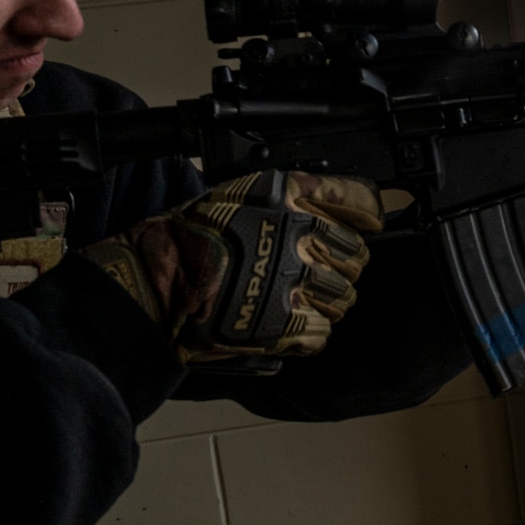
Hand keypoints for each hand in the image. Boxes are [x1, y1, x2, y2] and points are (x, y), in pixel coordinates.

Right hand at [83, 171, 383, 361]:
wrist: (156, 281)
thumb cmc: (191, 236)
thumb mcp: (244, 192)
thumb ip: (294, 196)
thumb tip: (338, 206)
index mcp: (293, 196)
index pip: (362, 201)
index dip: (368, 214)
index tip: (369, 223)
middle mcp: (302, 235)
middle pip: (358, 256)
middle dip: (340, 266)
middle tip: (311, 271)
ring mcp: (297, 279)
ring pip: (343, 296)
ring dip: (324, 301)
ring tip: (290, 298)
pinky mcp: (288, 321)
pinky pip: (321, 331)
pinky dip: (305, 332)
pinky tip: (281, 321)